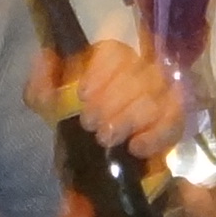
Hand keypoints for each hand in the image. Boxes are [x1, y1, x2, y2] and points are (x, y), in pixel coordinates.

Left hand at [27, 34, 190, 163]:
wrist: (92, 164)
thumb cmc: (74, 124)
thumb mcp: (49, 107)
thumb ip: (40, 83)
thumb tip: (46, 56)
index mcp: (111, 61)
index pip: (115, 52)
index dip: (101, 72)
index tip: (82, 95)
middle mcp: (140, 71)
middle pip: (136, 75)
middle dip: (110, 101)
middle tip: (90, 124)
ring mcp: (162, 96)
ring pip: (154, 98)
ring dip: (128, 119)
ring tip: (106, 138)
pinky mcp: (175, 122)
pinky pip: (174, 122)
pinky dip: (156, 135)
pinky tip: (136, 147)